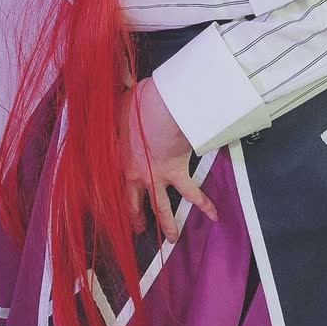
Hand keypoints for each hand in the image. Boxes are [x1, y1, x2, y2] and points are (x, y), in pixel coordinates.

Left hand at [117, 77, 217, 243]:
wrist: (159, 109)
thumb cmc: (137, 104)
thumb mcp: (120, 102)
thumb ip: (117, 101)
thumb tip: (115, 85)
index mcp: (119, 159)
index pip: (112, 182)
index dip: (112, 194)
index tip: (113, 203)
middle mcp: (135, 174)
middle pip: (133, 204)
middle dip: (136, 218)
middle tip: (139, 231)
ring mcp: (156, 176)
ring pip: (161, 207)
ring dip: (167, 224)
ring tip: (171, 240)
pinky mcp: (176, 172)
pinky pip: (192, 192)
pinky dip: (204, 204)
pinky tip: (214, 215)